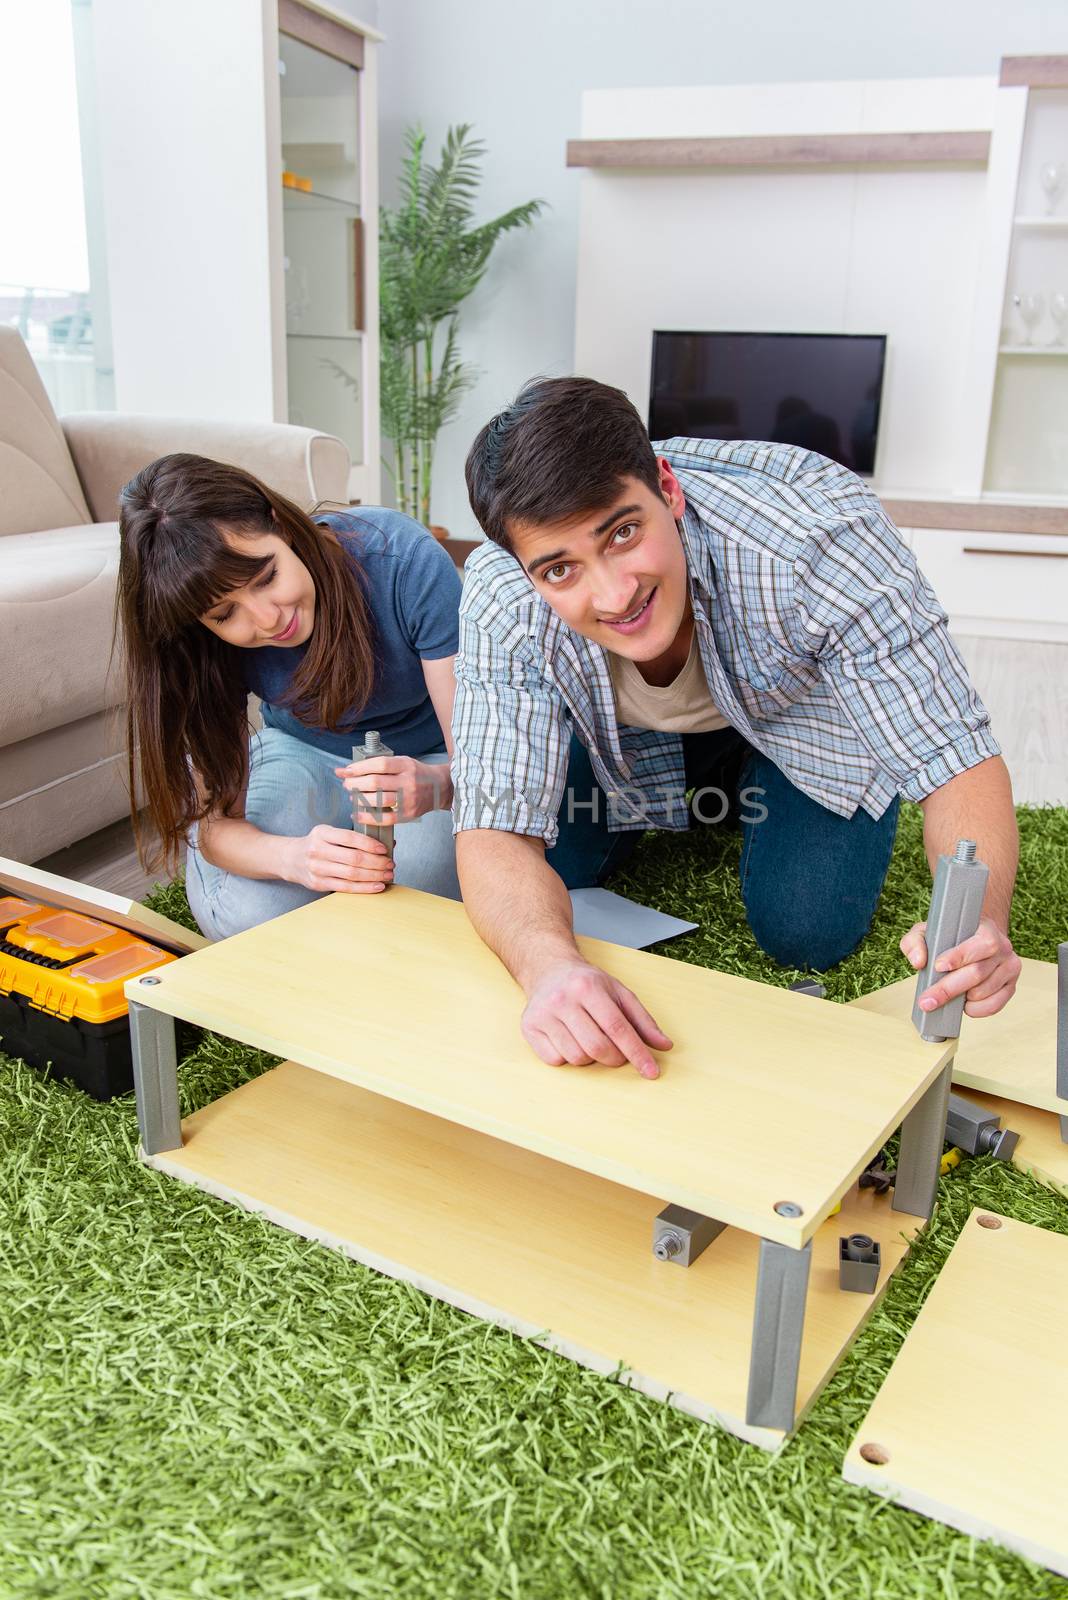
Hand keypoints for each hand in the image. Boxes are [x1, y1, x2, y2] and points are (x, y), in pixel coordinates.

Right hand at [282, 824, 393, 893]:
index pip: (350, 838)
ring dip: (374, 876)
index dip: (369, 844)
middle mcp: (317, 850)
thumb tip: (388, 841)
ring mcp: (316, 869)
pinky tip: (377, 886)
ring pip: (352, 874)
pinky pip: (346, 887)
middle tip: (390, 864)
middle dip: (377, 862)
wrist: (290, 859)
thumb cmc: (317, 844)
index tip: (384, 849)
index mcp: (321, 833)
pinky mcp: (318, 884)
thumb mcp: (329, 833)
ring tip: (387, 875)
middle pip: (353, 858)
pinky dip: (364, 888)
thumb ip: (354, 836)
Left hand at [335, 755, 450, 823]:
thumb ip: (380, 765)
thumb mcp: (402, 762)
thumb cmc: (416, 774)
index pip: (379, 764)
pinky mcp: (408, 814)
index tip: (346, 770)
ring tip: (352, 797)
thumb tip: (349, 769)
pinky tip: (357, 814)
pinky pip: (385, 818)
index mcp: (405, 765)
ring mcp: (409, 799)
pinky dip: (368, 817)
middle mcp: (408, 781)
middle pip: (376, 782)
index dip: (359, 767)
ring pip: (379, 800)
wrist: (440, 788)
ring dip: (360, 799)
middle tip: (347, 784)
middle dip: (355, 784)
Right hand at [521, 958, 672, 1078]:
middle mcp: (562, 999)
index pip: (618, 1028)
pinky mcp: (528, 1027)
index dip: (637, 1053)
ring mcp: (543, 1014)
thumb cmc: (587, 984)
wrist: (548, 969)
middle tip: (618, 1053)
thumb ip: (643, 1020)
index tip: (651, 1071)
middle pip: (597, 1047)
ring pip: (576, 1057)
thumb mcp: (619, 992)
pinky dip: (568, 1057)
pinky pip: (555, 1060)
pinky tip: (570, 1040)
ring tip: (590, 1039)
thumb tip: (664, 1046)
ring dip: (591, 1058)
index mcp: (588, 987)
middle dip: (615, 1058)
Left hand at [900, 915, 1021, 1019]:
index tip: (938, 966)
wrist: (976, 940)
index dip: (959, 957)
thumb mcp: (928, 931)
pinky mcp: (1010, 987)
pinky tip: (963, 1004)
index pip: (980, 944)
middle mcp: (1003, 948)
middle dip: (949, 989)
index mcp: (987, 930)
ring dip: (961, 998)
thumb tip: (918, 961)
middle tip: (927, 1001)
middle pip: (977, 973)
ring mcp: (1009, 968)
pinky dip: (976, 1009)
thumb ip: (915, 942)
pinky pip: (994, 1005)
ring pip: (984, 991)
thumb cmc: (950, 937)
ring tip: (944, 998)